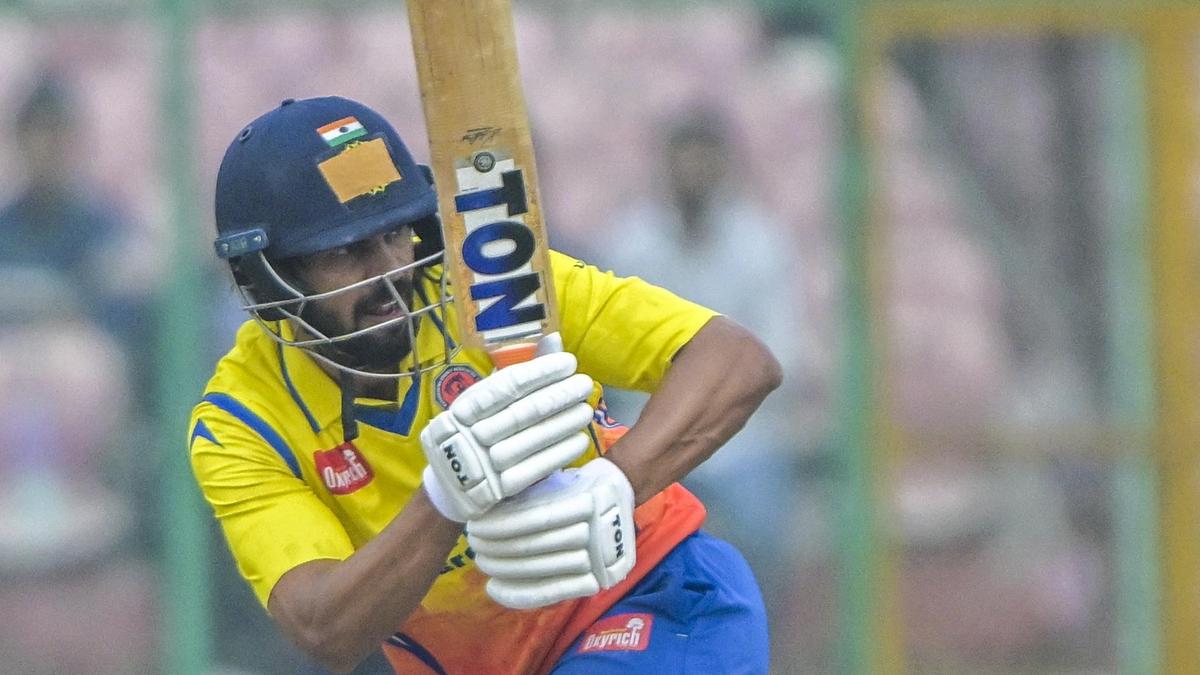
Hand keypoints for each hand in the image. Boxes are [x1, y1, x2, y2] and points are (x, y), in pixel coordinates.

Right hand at [421, 334, 593, 521]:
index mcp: (465, 406)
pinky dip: (560, 454)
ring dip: (564, 423)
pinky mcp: (498, 490)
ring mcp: (483, 463)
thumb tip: (553, 339)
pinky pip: (535, 470)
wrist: (450, 483)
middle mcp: (470, 433)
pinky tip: (580, 440)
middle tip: (585, 384)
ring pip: (531, 440)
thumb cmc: (477, 429)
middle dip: (559, 396)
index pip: (509, 384)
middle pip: (523, 411)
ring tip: (587, 410)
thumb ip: (521, 372)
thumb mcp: (487, 400)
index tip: (569, 363)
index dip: (541, 371)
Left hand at [466, 457, 636, 609]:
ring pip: (540, 570)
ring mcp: (599, 560)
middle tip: (473, 542)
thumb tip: (485, 512)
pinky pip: (551, 592)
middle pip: (536, 546)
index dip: (501, 525)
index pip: (537, 520)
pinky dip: (520, 594)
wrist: (623, 497)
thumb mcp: (556, 480)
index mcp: (589, 503)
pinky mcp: (596, 580)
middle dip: (497, 546)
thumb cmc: (581, 483)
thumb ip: (529, 495)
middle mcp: (599, 534)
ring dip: (503, 568)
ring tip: (481, 560)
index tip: (476, 525)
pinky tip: (494, 589)